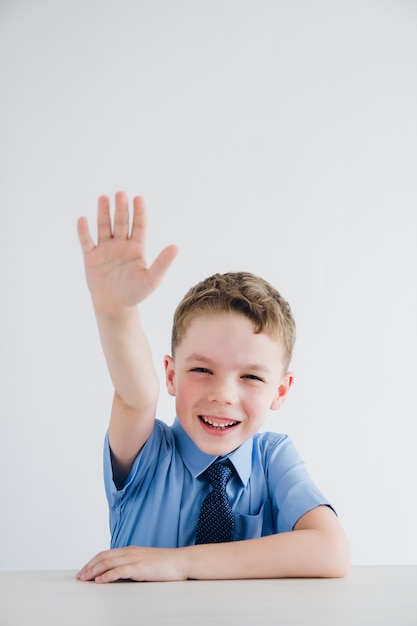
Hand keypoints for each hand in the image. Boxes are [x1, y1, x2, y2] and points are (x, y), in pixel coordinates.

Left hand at [76, 546, 186, 582]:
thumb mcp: (146, 562)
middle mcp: (131, 552)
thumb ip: (134, 566)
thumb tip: (122, 575)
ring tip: (84, 578)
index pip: (107, 553)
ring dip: (93, 571)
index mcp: (132, 550)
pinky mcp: (140, 568)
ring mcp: (135, 559)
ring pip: (108, 563)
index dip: (93, 561)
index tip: (85, 569)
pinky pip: (119, 571)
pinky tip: (99, 580)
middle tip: (79, 576)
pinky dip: (107, 575)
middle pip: (104, 557)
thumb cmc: (167, 564)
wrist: (182, 561)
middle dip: (89, 566)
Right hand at [77, 192, 177, 314]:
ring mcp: (105, 249)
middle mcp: (121, 245)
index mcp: (137, 248)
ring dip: (104, 213)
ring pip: (104, 227)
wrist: (115, 306)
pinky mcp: (91, 257)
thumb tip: (176, 247)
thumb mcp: (152, 279)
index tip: (138, 198)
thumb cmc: (135, 294)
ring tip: (104, 198)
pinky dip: (84, 231)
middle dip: (121, 209)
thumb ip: (162, 263)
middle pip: (121, 222)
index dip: (139, 212)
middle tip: (121, 194)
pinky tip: (82, 220)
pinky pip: (86, 241)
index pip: (139, 226)